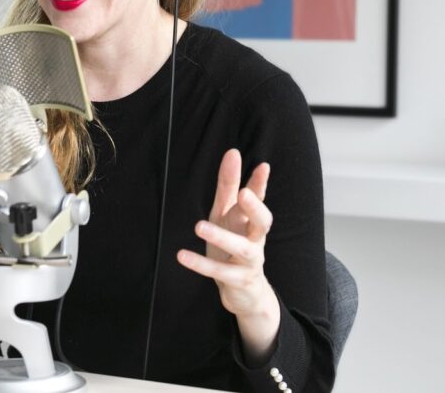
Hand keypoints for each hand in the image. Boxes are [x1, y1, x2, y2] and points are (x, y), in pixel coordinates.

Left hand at [177, 148, 279, 358]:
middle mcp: (256, 239)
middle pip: (263, 222)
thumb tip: (233, 153)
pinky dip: (201, 264)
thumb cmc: (233, 245)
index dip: (260, 184)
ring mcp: (250, 261)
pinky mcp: (238, 280)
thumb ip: (228, 186)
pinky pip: (220, 271)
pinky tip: (182, 255)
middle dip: (256, 208)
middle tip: (244, 194)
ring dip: (221, 236)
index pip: (259, 199)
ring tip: (198, 226)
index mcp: (252, 221)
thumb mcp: (227, 214)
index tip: (262, 166)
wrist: (244, 292)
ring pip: (242, 248)